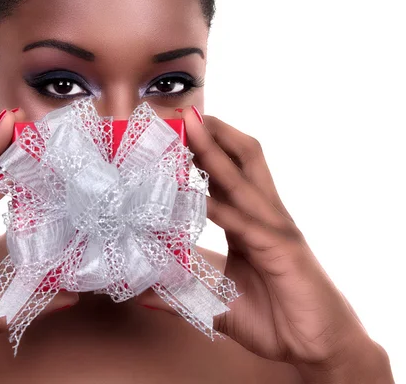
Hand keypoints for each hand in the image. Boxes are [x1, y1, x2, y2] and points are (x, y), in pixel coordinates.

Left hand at [136, 106, 392, 380]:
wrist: (315, 344)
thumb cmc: (274, 317)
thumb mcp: (218, 302)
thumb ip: (182, 294)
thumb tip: (143, 292)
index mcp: (249, 222)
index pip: (225, 176)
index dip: (202, 153)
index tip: (174, 137)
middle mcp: (263, 216)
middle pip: (242, 159)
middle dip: (214, 133)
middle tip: (183, 114)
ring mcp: (274, 228)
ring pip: (246, 176)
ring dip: (217, 150)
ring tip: (193, 126)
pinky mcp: (281, 249)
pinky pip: (245, 221)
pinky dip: (221, 206)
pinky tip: (198, 196)